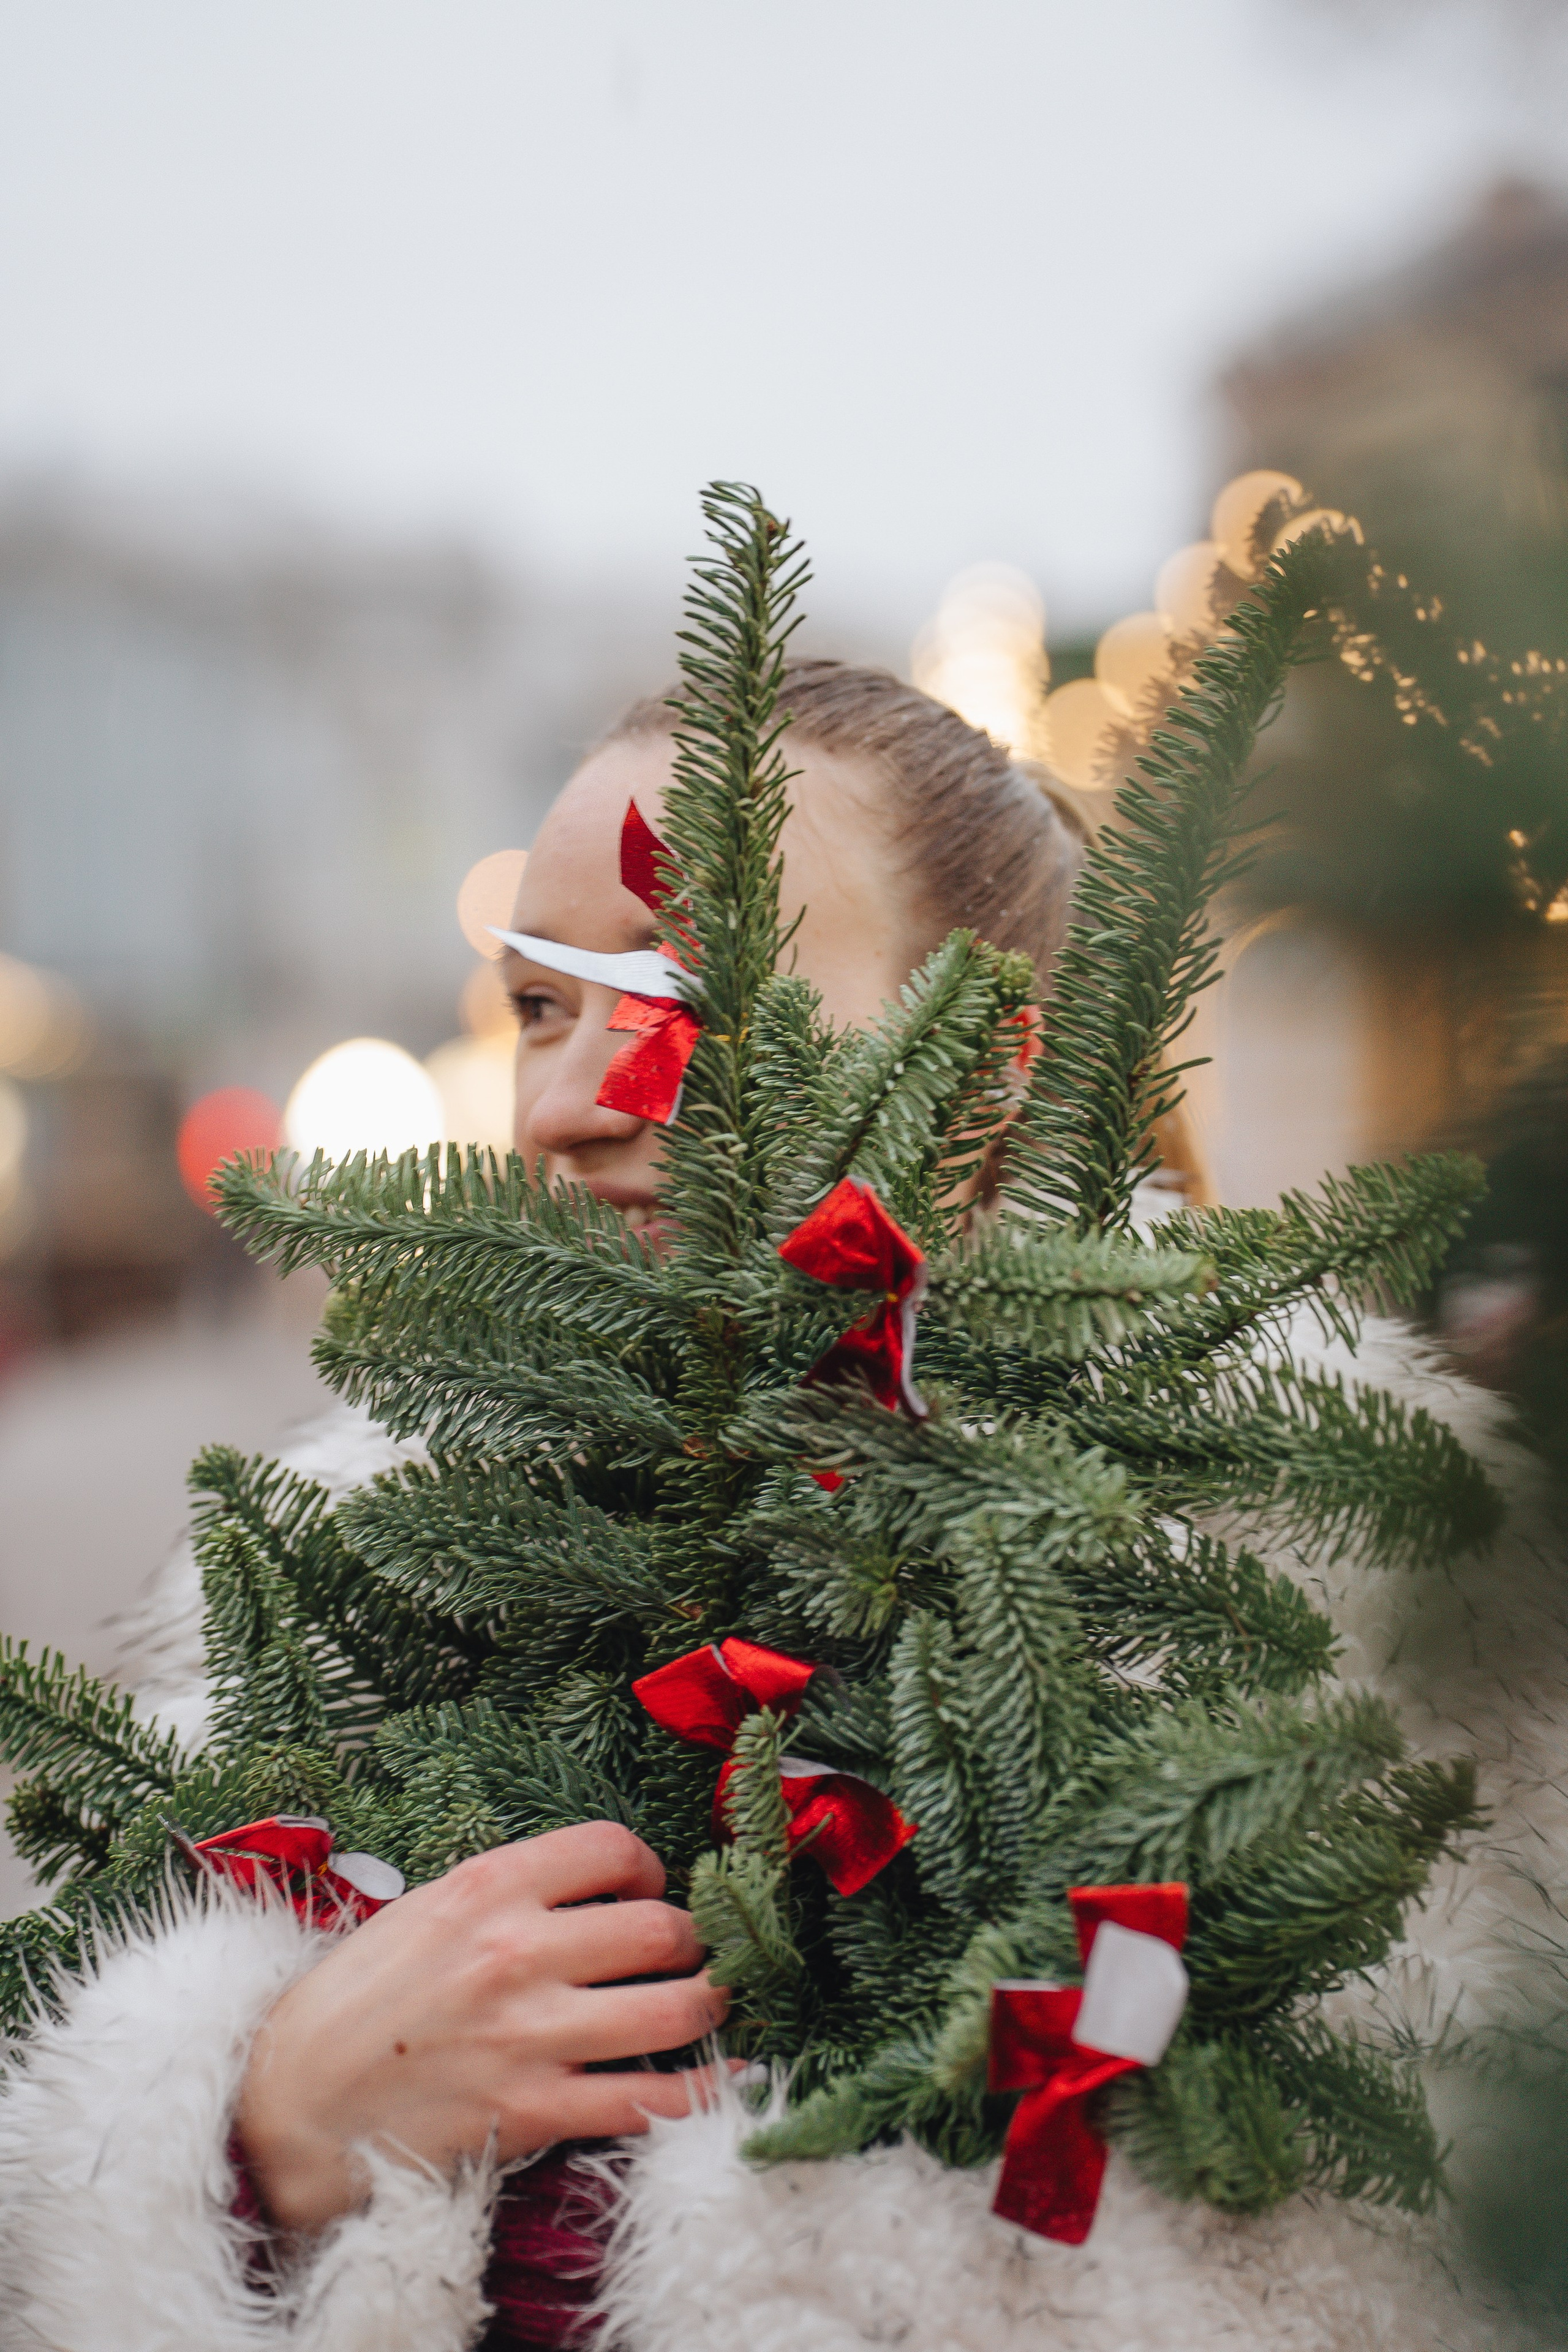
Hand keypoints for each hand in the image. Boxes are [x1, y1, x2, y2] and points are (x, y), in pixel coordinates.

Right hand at [235, 1821, 727, 2232]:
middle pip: (661, 1927)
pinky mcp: (536, 2112)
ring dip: (708, 2003)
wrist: (291, 2106)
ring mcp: (532, 2036)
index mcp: (488, 1889)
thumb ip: (506, 1892)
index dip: (647, 1866)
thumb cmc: (357, 2002)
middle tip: (685, 1950)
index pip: (613, 1848)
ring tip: (707, 2000)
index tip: (646, 1887)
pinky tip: (728, 2077)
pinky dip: (703, 2090)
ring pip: (676, 2008)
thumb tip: (588, 1885)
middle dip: (690, 1938)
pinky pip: (652, 2101)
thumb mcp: (424, 1911)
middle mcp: (518, 1953)